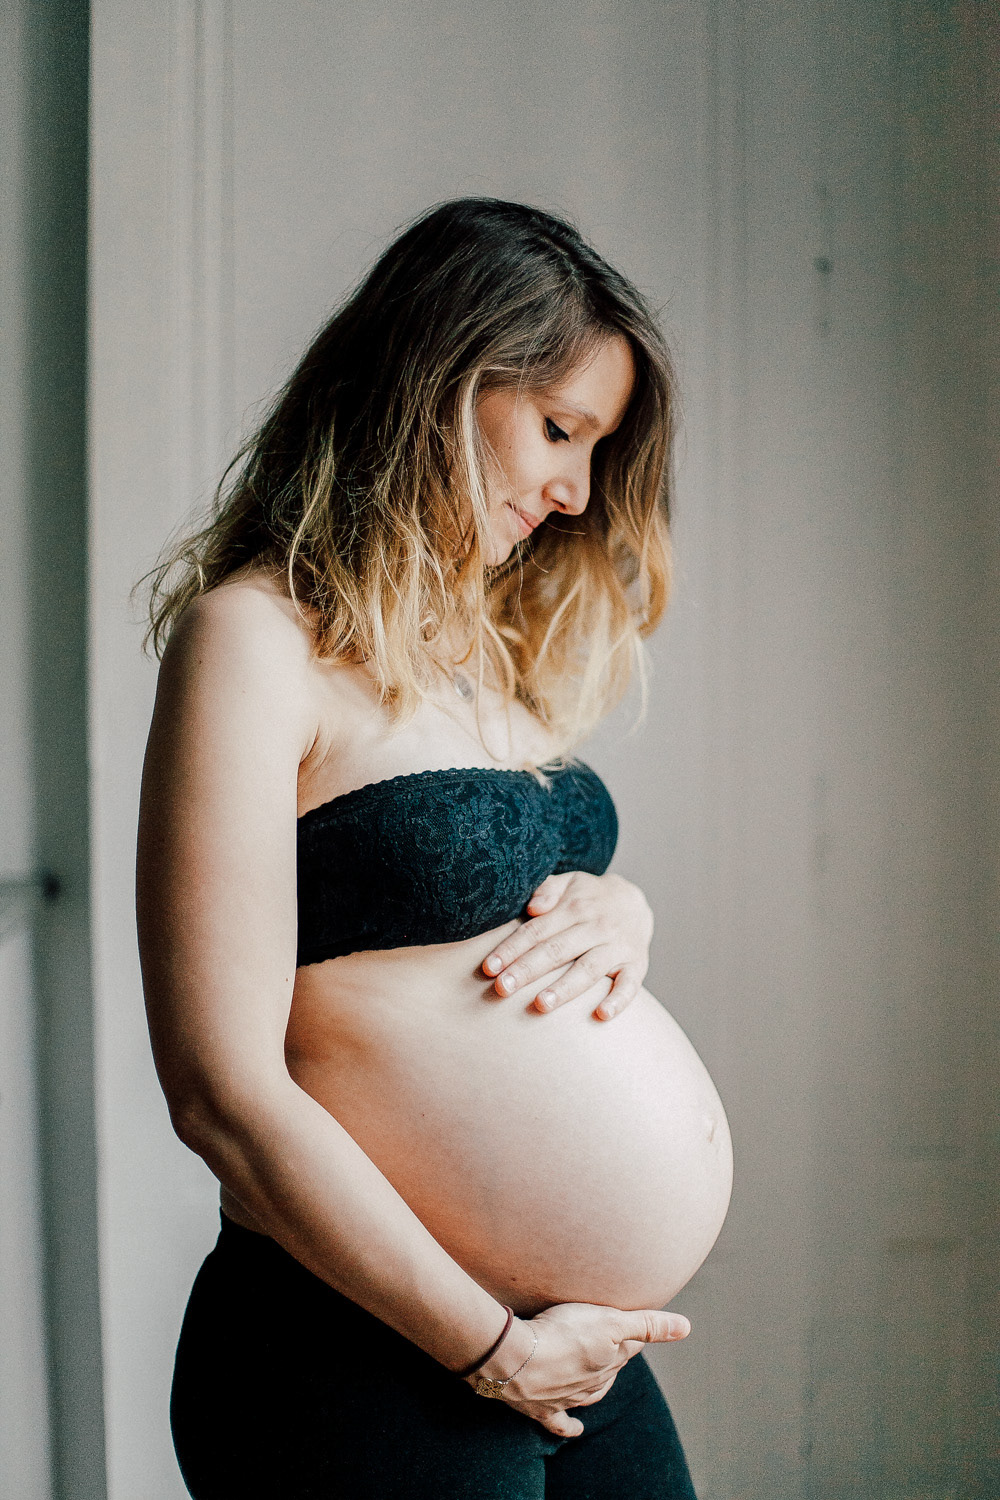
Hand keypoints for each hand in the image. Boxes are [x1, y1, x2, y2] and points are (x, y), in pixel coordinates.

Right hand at [469, 1301, 689, 1436]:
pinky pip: (561, 1424)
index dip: (632, 1335)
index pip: (629, 1346)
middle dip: (616, 1358)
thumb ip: (646, 1324)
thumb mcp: (609, 1320)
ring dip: (598, 1386)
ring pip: (590, 1394)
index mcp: (610, 1361)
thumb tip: (686, 1327)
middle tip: (615, 1344)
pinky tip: (577, 1430)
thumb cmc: (562, 1334)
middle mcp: (593, 1383)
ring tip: (603, 1377)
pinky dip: (570, 1428)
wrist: (516, 1360)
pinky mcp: (543, 1409)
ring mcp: (568, 1398)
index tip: (634, 1328)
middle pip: (610, 1370)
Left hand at [481, 871, 652, 1020]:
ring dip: (565, 988)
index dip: (512, 949)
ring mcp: (618, 947)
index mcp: (575, 907)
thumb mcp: (570, 882)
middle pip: (557, 950)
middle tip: (502, 989)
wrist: (636, 902)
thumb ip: (548, 890)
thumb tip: (532, 907)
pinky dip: (618, 1000)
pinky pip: (630, 985)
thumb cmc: (589, 898)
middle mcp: (597, 927)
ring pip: (589, 969)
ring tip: (540, 1005)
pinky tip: (601, 1014)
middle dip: (527, 970)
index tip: (489, 968)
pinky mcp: (637, 965)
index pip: (537, 930)